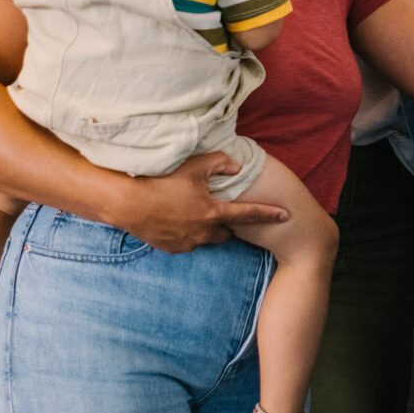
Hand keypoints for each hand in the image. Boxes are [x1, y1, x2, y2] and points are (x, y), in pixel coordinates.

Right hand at [116, 152, 290, 252]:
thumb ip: (220, 163)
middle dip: (227, 223)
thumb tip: (236, 166)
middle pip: (227, 232)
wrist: (127, 203)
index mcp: (214, 212)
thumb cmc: (162, 181)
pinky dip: (187, 233)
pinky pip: (187, 243)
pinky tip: (176, 220)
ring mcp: (188, 243)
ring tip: (194, 214)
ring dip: (207, 229)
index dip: (270, 214)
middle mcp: (205, 232)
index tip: (286, 215)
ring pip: (207, 239)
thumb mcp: (194, 165)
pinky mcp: (172, 249)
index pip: (250, 214)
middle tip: (218, 209)